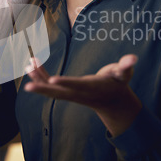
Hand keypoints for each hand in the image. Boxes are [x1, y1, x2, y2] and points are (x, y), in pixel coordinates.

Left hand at [24, 54, 141, 136]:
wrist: (113, 101)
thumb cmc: (118, 84)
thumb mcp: (125, 74)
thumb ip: (126, 66)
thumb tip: (133, 58)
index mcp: (92, 88)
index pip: (77, 86)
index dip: (66, 83)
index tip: (52, 81)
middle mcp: (79, 93)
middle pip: (59, 94)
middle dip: (43, 90)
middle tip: (27, 87)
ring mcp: (72, 94)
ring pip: (52, 90)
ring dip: (38, 79)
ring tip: (27, 65)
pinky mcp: (67, 91)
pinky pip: (51, 85)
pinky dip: (41, 76)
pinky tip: (31, 65)